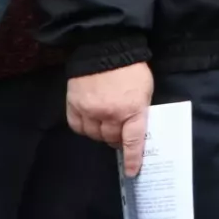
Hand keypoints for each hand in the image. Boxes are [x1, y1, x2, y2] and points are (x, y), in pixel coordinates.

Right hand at [68, 62, 154, 177]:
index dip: (132, 158)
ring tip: (106, 125)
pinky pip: (77, 126)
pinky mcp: (73, 104)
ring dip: (102, 134)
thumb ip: (139, 109)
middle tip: (120, 134)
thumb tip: (133, 128)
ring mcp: (89, 109)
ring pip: (94, 134)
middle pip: (112, 138)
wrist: (106, 47)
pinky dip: (85, 128)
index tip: (131, 171)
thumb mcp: (145, 89)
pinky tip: (90, 122)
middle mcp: (109, 113)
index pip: (133, 140)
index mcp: (132, 109)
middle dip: (117, 139)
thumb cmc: (131, 68)